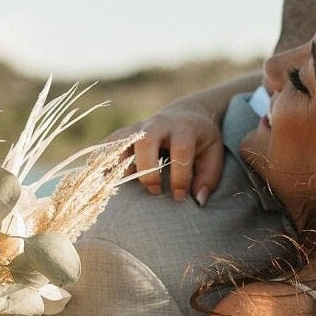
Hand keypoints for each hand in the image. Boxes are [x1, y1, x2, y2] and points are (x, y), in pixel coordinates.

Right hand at [107, 106, 223, 203]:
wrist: (186, 114)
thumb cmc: (202, 141)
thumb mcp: (213, 154)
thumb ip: (208, 177)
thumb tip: (198, 200)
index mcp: (184, 127)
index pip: (180, 150)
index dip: (180, 176)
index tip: (180, 197)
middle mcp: (158, 123)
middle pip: (145, 140)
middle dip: (147, 169)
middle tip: (153, 191)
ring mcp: (138, 127)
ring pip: (120, 140)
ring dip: (117, 165)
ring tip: (119, 189)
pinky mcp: (124, 134)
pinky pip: (107, 145)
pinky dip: (102, 162)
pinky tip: (101, 180)